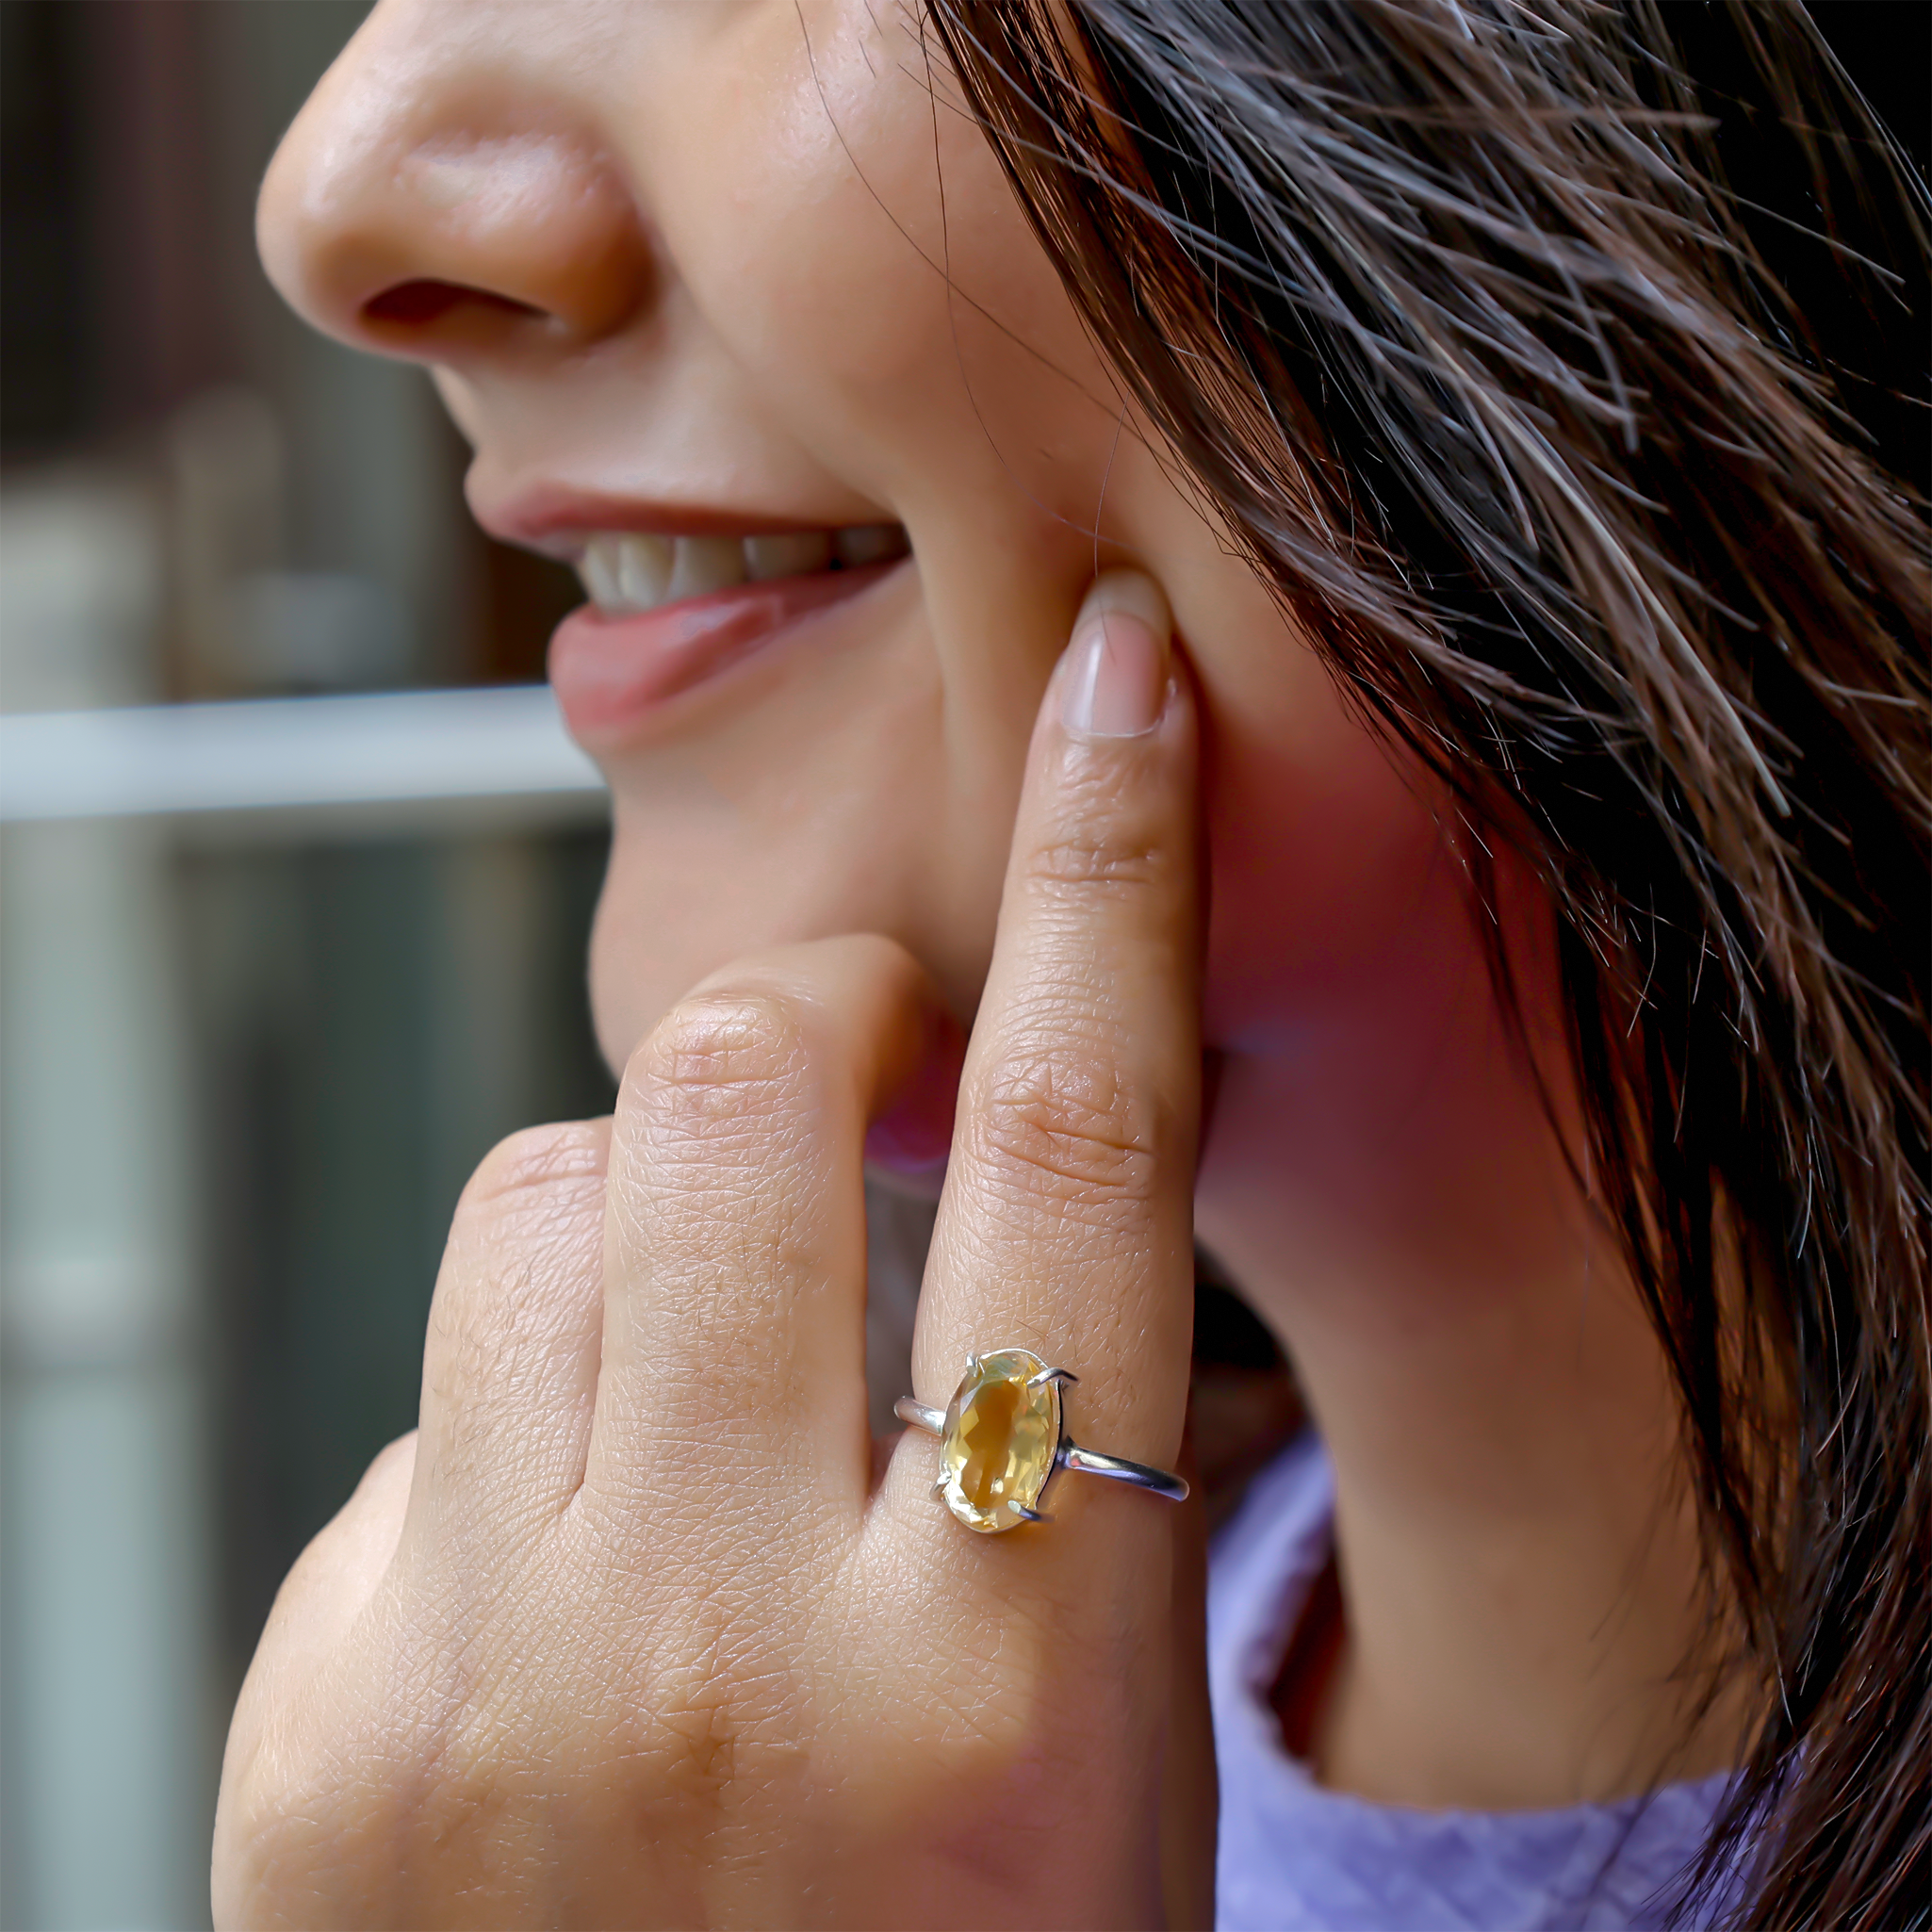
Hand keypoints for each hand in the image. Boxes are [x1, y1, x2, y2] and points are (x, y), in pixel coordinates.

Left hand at [212, 572, 1209, 1929]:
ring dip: (630, 1209)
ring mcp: (502, 1686)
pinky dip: (507, 1430)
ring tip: (690, 1371)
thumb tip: (887, 1159)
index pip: (1081, 1135)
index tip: (1104, 671)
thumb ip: (1024, 1442)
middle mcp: (750, 1648)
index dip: (1110, 862)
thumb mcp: (1084, 1736)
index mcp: (1022, 1663)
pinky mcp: (322, 1724)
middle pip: (730, 1084)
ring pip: (539, 1196)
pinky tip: (560, 1591)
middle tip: (839, 1067)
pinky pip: (420, 1410)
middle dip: (796, 1013)